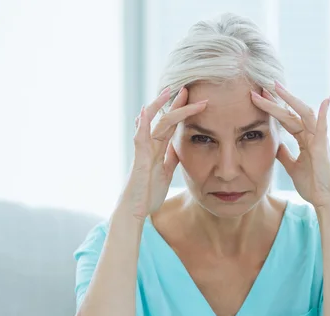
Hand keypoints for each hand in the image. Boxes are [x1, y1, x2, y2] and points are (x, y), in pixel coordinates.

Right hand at [120, 87, 207, 219]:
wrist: (135, 212)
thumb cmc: (147, 194)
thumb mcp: (166, 173)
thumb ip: (171, 159)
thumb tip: (179, 148)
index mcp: (158, 151)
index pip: (172, 126)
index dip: (181, 112)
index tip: (194, 100)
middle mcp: (150, 148)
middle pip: (164, 120)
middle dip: (176, 104)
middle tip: (186, 88)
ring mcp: (144, 153)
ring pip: (153, 124)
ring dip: (161, 107)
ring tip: (169, 91)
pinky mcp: (139, 161)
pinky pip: (140, 139)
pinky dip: (141, 124)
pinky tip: (144, 111)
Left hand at [250, 81, 329, 208]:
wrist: (324, 200)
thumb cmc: (312, 185)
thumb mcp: (292, 167)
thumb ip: (285, 154)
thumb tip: (276, 145)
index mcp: (305, 139)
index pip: (286, 119)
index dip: (273, 108)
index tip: (259, 97)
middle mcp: (312, 136)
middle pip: (292, 113)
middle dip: (277, 100)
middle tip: (262, 86)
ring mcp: (318, 140)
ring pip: (304, 114)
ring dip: (291, 100)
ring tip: (277, 87)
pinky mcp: (323, 148)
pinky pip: (323, 128)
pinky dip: (324, 114)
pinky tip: (326, 100)